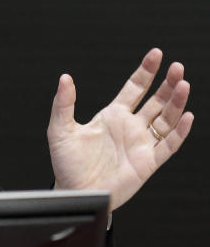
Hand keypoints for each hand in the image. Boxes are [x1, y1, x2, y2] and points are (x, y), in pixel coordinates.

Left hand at [48, 48, 193, 210]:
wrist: (74, 192)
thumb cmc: (66, 164)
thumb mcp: (60, 130)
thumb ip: (63, 104)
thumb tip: (64, 78)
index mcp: (112, 116)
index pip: (135, 88)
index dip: (146, 72)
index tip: (156, 54)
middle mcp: (130, 127)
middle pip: (156, 100)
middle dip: (167, 84)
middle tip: (177, 68)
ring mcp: (141, 144)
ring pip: (166, 119)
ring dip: (176, 103)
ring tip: (183, 85)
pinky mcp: (148, 162)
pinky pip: (169, 145)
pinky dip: (180, 132)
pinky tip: (186, 117)